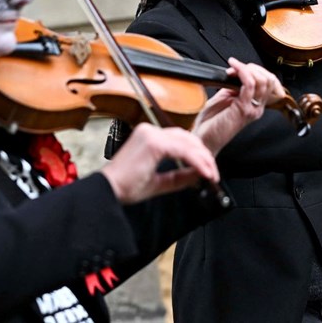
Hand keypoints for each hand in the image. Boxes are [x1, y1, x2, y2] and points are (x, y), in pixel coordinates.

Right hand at [101, 123, 218, 204]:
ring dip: (203, 159)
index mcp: (149, 136)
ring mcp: (151, 134)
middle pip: (187, 138)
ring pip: (188, 143)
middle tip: (213, 172)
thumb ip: (179, 176)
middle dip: (204, 155)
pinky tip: (204, 172)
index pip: (181, 140)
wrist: (108, 191)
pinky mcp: (153, 143)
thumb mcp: (159, 181)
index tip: (208, 169)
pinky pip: (183, 151)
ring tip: (211, 173)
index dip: (197, 154)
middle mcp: (150, 131)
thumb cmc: (125, 187)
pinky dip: (196, 162)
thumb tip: (199, 174)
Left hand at [192, 58, 281, 153]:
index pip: (268, 82)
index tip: (238, 67)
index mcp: (254, 105)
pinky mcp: (243, 110)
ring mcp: (252, 109)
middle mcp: (257, 107)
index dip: (255, 69)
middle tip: (236, 67)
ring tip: (233, 67)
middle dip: (252, 67)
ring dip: (246, 68)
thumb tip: (237, 74)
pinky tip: (233, 68)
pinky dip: (241, 72)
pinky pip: (249, 85)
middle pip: (268, 79)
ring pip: (261, 80)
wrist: (203, 139)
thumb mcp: (224, 98)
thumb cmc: (211, 122)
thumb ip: (234, 87)